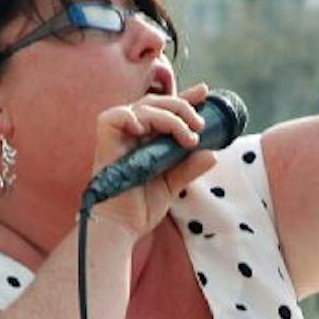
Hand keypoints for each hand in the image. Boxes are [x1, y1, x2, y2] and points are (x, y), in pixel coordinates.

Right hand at [89, 84, 218, 236]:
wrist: (122, 226)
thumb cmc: (141, 207)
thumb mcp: (172, 184)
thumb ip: (189, 167)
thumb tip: (213, 154)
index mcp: (146, 138)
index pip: (165, 109)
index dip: (184, 97)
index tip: (204, 92)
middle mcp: (132, 133)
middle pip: (155, 102)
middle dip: (181, 106)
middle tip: (200, 125)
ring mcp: (118, 136)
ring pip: (142, 107)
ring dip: (169, 117)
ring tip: (187, 137)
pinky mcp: (105, 142)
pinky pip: (112, 117)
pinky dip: (129, 117)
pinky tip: (144, 129)